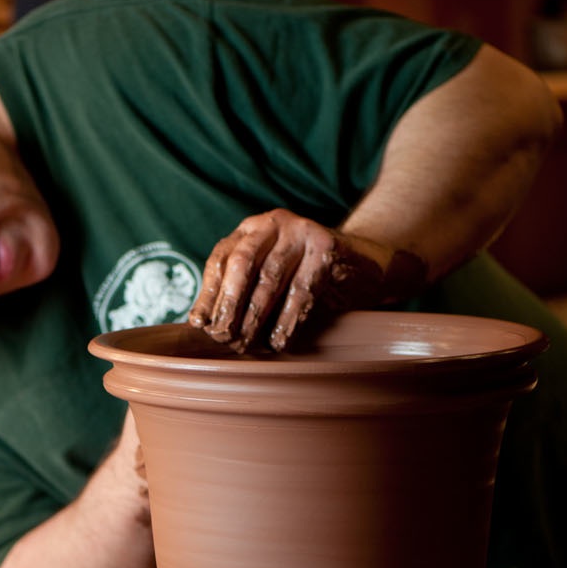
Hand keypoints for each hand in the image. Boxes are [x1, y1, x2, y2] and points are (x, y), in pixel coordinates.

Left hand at [187, 209, 424, 351]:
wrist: (366, 263)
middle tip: (222, 336)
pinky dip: (287, 320)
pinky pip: (302, 289)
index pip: (220, 258)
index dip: (208, 293)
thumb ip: (241, 292)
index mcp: (251, 229)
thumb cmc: (308, 277)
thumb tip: (202, 326)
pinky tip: (278, 341)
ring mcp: (302, 230)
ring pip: (270, 277)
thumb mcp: (271, 276)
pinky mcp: (327, 246)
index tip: (199, 324)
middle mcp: (273, 223)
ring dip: (255, 316)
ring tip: (246, 344)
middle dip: (228, 303)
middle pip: (241, 263)